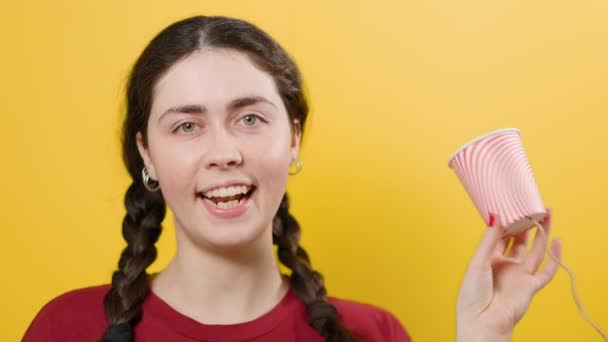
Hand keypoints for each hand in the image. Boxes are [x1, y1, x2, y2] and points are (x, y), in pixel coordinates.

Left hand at [456, 209, 561, 341]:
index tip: (510, 205)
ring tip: (546, 214)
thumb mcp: (478, 261)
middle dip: (524, 224)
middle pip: (518, 241)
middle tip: (529, 206)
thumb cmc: (473, 295)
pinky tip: (557, 242)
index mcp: (489, 260)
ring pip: (534, 250)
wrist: (482, 321)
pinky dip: (554, 258)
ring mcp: (519, 275)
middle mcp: (506, 266)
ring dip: (541, 234)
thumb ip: (489, 239)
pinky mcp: (531, 286)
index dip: (506, 222)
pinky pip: (546, 271)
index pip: (499, 237)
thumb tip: (495, 214)